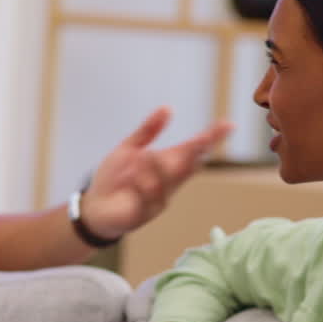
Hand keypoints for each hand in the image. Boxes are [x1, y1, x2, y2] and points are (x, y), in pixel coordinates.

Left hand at [81, 107, 231, 240]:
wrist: (94, 206)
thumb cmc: (114, 178)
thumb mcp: (129, 149)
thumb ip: (148, 131)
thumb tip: (168, 108)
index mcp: (167, 163)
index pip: (194, 149)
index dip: (212, 137)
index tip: (229, 125)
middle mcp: (169, 181)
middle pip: (191, 164)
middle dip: (198, 151)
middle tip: (202, 140)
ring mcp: (160, 198)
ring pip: (170, 180)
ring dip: (156, 166)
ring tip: (141, 158)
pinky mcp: (146, 213)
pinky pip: (149, 197)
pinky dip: (141, 185)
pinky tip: (130, 179)